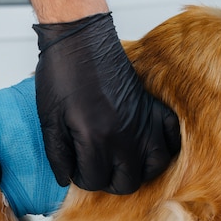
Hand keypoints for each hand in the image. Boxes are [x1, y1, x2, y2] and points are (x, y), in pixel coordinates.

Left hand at [33, 13, 180, 193]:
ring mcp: (143, 121)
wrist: (80, 38)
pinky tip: (147, 145)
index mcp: (95, 138)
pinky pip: (172, 137)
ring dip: (138, 170)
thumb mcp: (48, 119)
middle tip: (95, 167)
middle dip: (109, 181)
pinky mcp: (153, 107)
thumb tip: (66, 179)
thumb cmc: (60, 73)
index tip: (75, 166)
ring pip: (155, 166)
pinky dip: (164, 146)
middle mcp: (125, 135)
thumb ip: (57, 155)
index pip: (95, 181)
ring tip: (121, 162)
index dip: (82, 178)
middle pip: (128, 182)